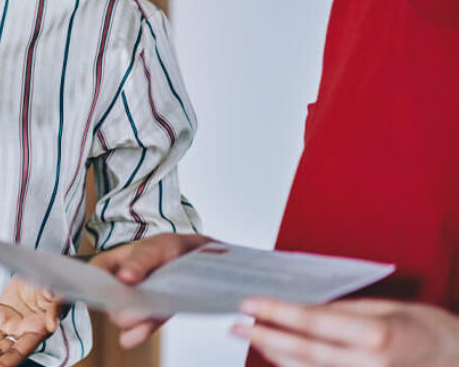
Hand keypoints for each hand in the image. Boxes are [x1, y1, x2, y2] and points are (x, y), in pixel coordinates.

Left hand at [0, 276, 68, 366]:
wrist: (43, 268)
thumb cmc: (55, 283)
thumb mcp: (58, 294)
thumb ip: (55, 309)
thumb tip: (52, 324)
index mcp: (37, 330)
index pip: (18, 352)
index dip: (4, 363)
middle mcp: (22, 332)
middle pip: (0, 353)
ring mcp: (10, 325)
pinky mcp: (1, 315)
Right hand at [89, 233, 210, 347]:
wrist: (198, 263)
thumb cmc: (170, 249)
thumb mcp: (157, 247)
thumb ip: (139, 260)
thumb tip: (123, 277)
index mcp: (111, 263)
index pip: (91, 275)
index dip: (93, 284)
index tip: (109, 289)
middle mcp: (116, 286)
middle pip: (106, 302)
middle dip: (121, 304)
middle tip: (140, 300)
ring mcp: (129, 305)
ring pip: (120, 319)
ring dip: (133, 319)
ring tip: (149, 311)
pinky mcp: (144, 321)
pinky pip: (132, 334)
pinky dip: (136, 334)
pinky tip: (141, 331)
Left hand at [234, 297, 458, 366]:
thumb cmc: (431, 332)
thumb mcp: (389, 308)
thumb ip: (345, 311)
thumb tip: (303, 307)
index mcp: (377, 336)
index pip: (313, 323)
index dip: (276, 313)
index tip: (249, 305)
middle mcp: (370, 365)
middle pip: (303, 352)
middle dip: (266, 337)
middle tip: (236, 325)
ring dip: (277, 355)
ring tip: (253, 338)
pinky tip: (282, 357)